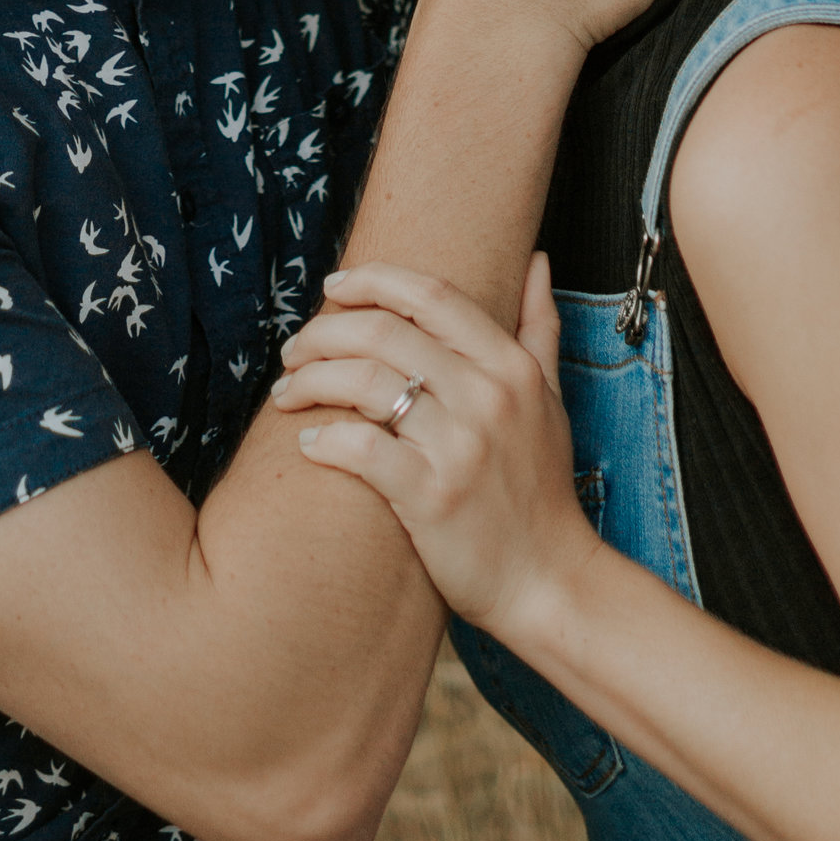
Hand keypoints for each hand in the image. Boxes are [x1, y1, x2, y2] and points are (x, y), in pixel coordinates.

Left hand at [272, 255, 597, 639]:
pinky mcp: (431, 497)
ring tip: (288, 392)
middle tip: (295, 349)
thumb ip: (540, 327)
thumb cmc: (541, 490)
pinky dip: (324, 440)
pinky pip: (361, 449)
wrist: (549, 580)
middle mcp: (488, 397)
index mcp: (511, 367)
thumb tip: (537, 259)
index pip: (431, 296)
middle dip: (324, 332)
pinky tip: (309, 443)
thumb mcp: (552, 400)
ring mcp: (460, 447)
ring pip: (363, 383)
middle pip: (383, 332)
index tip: (334, 287)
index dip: (373, 280)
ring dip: (311, 379)